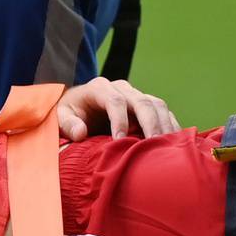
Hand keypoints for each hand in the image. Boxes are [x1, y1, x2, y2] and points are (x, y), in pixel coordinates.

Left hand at [56, 77, 179, 140]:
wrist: (81, 109)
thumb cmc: (71, 115)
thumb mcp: (61, 118)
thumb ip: (68, 124)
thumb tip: (80, 133)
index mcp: (99, 88)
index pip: (114, 101)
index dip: (119, 120)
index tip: (119, 140)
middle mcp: (121, 88)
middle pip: (141, 101)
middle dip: (149, 123)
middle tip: (153, 145)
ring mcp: (137, 95)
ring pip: (157, 105)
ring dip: (165, 125)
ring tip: (167, 147)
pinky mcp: (148, 105)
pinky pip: (165, 113)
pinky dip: (171, 126)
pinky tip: (174, 144)